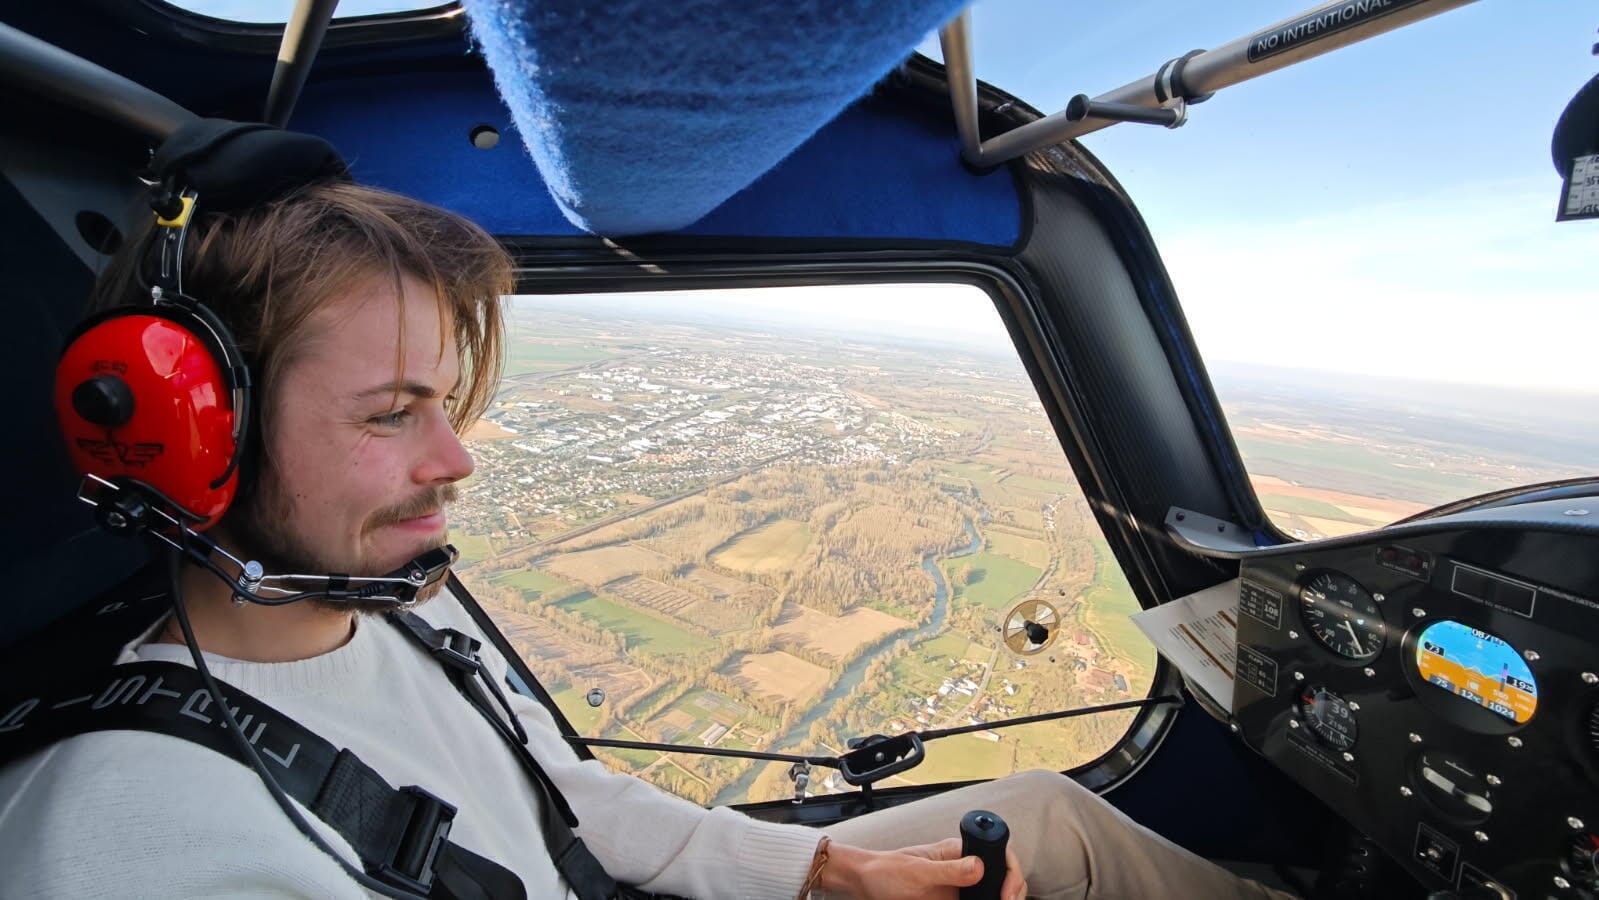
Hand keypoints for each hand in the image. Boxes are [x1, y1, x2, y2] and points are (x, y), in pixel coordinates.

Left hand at [818, 837, 1026, 899]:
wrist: (863, 886)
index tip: (1007, 893)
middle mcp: (963, 870)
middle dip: (1012, 893)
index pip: (997, 855)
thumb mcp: (917, 872)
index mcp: (958, 853)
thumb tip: (978, 866)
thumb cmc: (884, 871)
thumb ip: (947, 870)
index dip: (1010, 873)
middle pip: (1001, 879)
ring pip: (990, 896)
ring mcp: (959, 890)